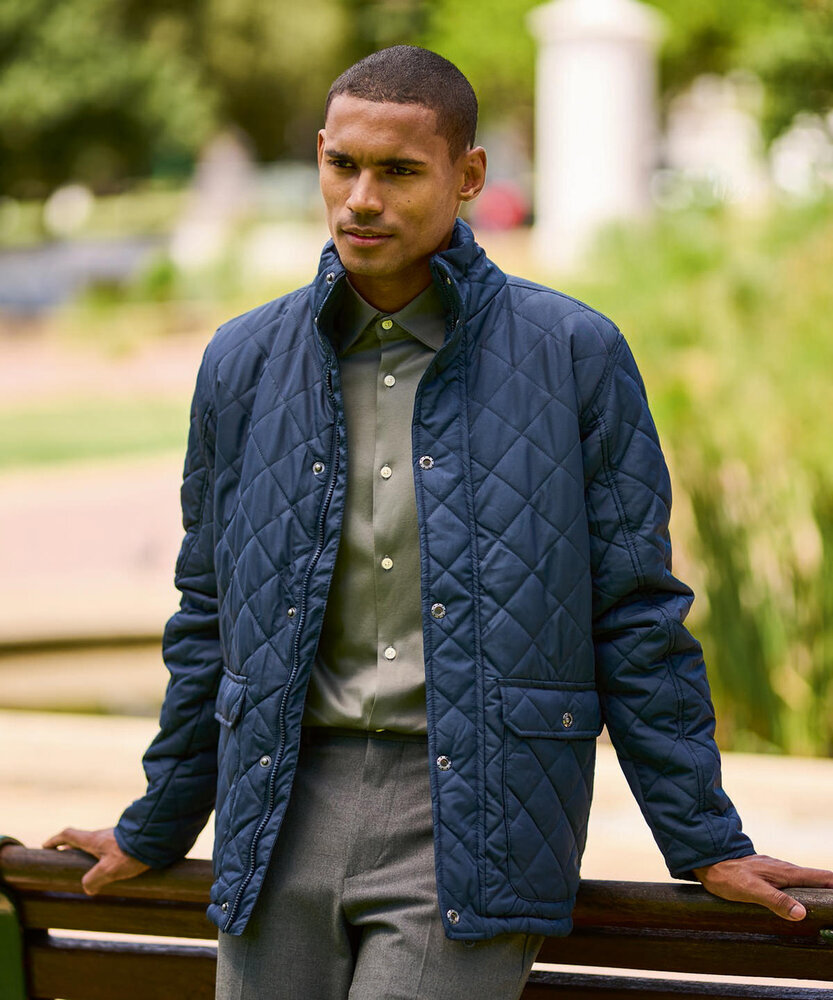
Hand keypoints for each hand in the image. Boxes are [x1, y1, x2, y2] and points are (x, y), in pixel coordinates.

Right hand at [43, 827, 149, 894]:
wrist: (160, 837)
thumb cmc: (132, 852)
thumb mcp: (109, 870)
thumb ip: (93, 880)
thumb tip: (87, 888)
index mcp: (93, 840)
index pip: (68, 835)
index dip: (55, 840)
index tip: (46, 846)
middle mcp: (103, 835)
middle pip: (83, 839)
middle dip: (72, 848)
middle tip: (66, 860)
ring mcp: (117, 836)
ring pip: (99, 844)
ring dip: (92, 854)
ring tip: (92, 871)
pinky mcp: (130, 840)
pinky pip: (113, 848)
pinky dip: (107, 857)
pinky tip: (115, 870)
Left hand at [693, 854, 832, 920]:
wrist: (710, 861)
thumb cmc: (729, 876)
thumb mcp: (752, 890)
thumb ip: (776, 901)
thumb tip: (801, 913)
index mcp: (786, 872)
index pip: (821, 877)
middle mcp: (785, 870)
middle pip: (817, 880)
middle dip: (831, 890)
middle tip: (832, 909)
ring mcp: (777, 872)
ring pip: (805, 882)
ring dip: (819, 891)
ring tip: (825, 906)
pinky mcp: (769, 876)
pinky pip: (793, 884)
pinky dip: (804, 891)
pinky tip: (802, 903)